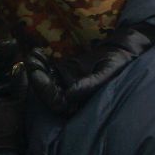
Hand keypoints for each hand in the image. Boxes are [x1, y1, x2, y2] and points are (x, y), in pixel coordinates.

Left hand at [23, 23, 154, 116]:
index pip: (57, 103)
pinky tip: (37, 51)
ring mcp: (65, 83)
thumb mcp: (107, 73)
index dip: (44, 91)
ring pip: (45, 80)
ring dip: (36, 68)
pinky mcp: (63, 71)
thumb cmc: (119, 64)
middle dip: (36, 77)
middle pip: (46, 92)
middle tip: (31, 61)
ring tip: (32, 55)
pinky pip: (48, 69)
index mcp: (80, 103)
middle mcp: (70, 97)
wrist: (123, 50)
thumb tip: (69, 94)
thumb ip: (89, 85)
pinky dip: (41, 61)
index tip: (37, 75)